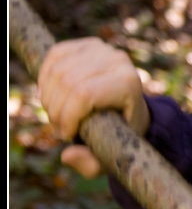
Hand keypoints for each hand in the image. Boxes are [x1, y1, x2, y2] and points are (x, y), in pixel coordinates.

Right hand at [38, 38, 150, 178]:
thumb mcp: (111, 155)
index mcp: (128, 84)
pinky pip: (55, 54)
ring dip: (48, 96)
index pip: (84, 94)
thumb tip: (69, 155)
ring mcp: (104, 49)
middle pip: (67, 82)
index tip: (67, 135)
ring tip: (58, 113)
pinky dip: (45, 77)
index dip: (67, 117)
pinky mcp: (88, 45)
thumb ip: (91, 163)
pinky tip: (52, 94)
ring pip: (58, 69)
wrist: (129, 107)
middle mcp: (118, 61)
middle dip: (56, 110)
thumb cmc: (120, 133)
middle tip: (61, 126)